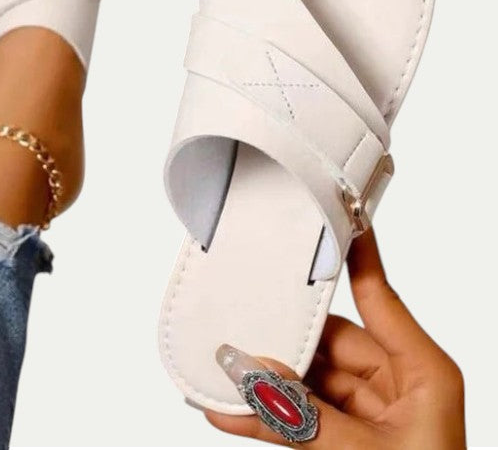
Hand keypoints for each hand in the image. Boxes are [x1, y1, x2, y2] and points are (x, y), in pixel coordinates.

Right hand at [207, 230, 465, 448]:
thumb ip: (305, 418)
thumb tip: (254, 378)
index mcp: (423, 374)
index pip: (379, 296)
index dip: (354, 255)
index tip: (333, 218)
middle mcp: (397, 386)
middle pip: (328, 344)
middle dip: (279, 344)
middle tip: (239, 328)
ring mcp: (371, 416)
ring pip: (306, 384)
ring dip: (264, 387)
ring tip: (222, 377)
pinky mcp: (347, 442)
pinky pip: (301, 418)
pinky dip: (268, 419)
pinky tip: (232, 414)